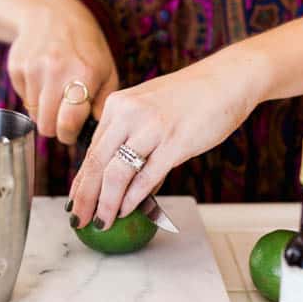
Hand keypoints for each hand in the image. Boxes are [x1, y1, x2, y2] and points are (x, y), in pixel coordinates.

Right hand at [7, 0, 117, 143]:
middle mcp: (57, 70)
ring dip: (44, 109)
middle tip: (63, 117)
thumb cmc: (85, 46)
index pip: (68, 122)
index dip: (68, 135)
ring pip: (33, 114)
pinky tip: (43, 78)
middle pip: (46, 125)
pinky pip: (22, 99)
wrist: (52, 13)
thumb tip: (99, 128)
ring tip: (55, 90)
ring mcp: (34, 68)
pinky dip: (33, 95)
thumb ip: (104, 101)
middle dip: (55, 127)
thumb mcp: (106, 68)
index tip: (71, 133)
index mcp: (85, 73)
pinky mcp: (17, 67)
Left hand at [67, 43, 268, 228]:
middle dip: (85, 197)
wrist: (226, 79)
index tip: (75, 201)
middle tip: (79, 219)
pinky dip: (133, 198)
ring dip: (106, 203)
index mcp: (119, 104)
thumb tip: (123, 181)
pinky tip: (126, 210)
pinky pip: (146, 177)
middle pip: (96, 163)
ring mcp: (151, 127)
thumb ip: (134, 140)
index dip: (81, 180)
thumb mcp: (151, 111)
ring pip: (116, 173)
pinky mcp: (174, 142)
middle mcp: (129, 114)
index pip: (91, 150)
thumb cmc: (191, 98)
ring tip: (102, 222)